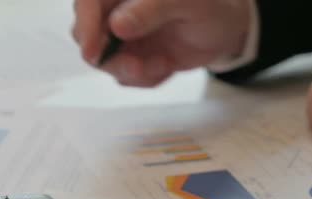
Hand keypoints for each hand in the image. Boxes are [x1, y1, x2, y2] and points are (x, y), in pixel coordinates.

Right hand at [72, 0, 251, 86]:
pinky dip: (145, 78)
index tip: (94, 52)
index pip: (87, 3)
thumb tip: (117, 25)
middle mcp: (114, 10)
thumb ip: (151, 9)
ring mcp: (119, 35)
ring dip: (133, 72)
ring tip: (163, 64)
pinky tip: (165, 65)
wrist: (225, 28)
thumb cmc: (210, 5)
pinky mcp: (128, 57)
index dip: (86, 26)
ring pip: (104, 62)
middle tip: (138, 66)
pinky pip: (124, 77)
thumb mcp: (186, 2)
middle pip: (86, 35)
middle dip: (110, 58)